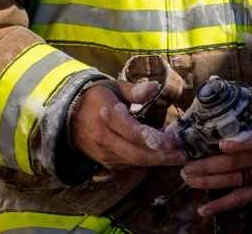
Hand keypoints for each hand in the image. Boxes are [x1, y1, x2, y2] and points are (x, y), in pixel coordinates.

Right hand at [71, 80, 187, 169]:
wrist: (68, 114)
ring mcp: (102, 152)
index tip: (174, 143)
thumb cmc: (97, 97)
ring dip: (155, 160)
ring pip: (133, 162)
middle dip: (162, 158)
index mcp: (107, 116)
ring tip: (175, 155)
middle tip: (183, 155)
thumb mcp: (115, 87)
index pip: (134, 133)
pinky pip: (127, 164)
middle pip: (136, 155)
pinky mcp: (103, 161)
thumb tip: (155, 87)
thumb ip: (135, 90)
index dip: (155, 140)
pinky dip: (144, 161)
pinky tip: (157, 155)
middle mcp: (103, 138)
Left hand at [180, 110, 251, 216]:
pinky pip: (241, 199)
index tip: (222, 145)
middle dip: (207, 165)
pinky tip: (204, 210)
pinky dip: (221, 206)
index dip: (239, 143)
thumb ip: (246, 119)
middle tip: (187, 166)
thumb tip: (213, 115)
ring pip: (234, 181)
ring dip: (208, 182)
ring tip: (189, 179)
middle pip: (236, 163)